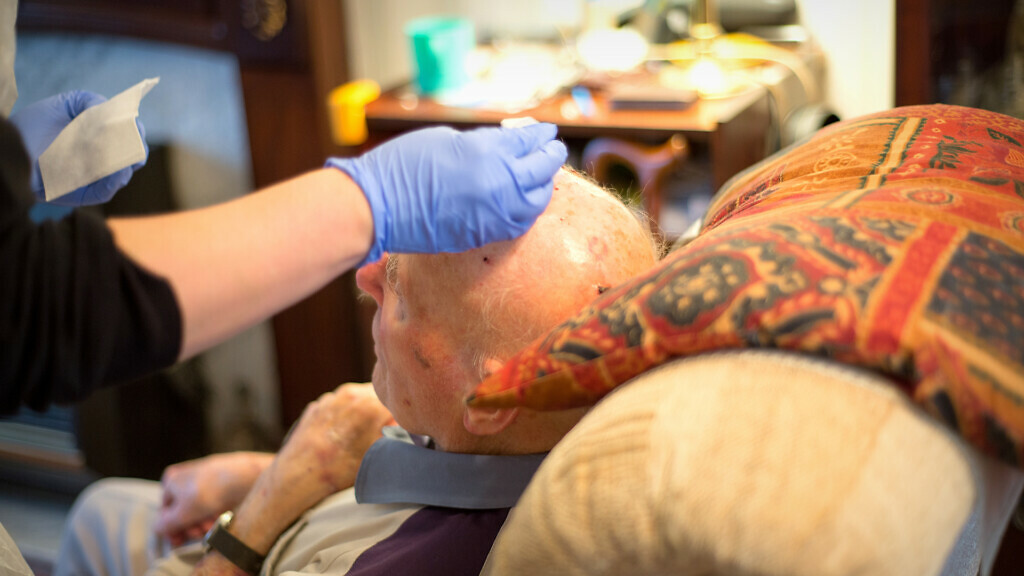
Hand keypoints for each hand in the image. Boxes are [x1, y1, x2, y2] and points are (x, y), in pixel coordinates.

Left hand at [9, 90, 147, 205]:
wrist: (8, 150)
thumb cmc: (31, 128)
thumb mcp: (63, 105)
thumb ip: (89, 100)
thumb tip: (112, 109)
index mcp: (99, 140)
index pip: (129, 137)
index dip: (135, 129)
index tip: (133, 121)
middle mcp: (101, 161)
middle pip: (133, 156)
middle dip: (135, 144)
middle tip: (131, 134)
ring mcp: (95, 178)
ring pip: (124, 173)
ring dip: (125, 159)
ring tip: (121, 147)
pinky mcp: (85, 194)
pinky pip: (107, 188)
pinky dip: (114, 176)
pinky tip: (115, 165)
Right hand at [153, 451, 272, 546]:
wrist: (246, 477)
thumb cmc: (212, 490)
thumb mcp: (181, 513)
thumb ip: (165, 525)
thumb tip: (159, 529)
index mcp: (171, 480)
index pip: (165, 510)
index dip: (172, 528)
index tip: (179, 540)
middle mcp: (187, 478)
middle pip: (183, 512)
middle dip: (191, 526)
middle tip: (200, 530)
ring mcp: (206, 481)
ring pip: (200, 511)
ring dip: (205, 522)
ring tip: (213, 522)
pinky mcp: (222, 485)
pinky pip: (215, 505)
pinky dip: (217, 514)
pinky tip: (222, 516)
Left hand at [264, 383, 393, 512]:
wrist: (298, 476)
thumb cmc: (340, 469)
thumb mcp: (379, 455)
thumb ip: (397, 435)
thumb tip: (408, 429)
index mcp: (371, 403)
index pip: (398, 400)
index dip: (402, 414)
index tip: (401, 428)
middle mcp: (351, 394)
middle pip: (377, 395)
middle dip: (382, 411)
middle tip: (380, 432)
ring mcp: (331, 398)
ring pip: (356, 399)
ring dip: (362, 413)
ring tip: (358, 438)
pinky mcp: (317, 406)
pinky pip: (337, 406)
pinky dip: (343, 417)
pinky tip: (340, 438)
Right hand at [327, 123, 566, 264]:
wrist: (378, 207)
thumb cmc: (404, 165)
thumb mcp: (447, 139)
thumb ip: (483, 143)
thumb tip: (505, 148)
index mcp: (489, 153)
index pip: (528, 142)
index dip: (540, 135)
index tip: (547, 132)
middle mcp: (500, 185)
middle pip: (541, 170)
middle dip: (550, 156)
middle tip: (552, 149)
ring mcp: (496, 215)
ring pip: (536, 201)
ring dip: (542, 186)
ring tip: (541, 177)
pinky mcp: (485, 235)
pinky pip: (519, 222)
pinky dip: (526, 210)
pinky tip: (524, 202)